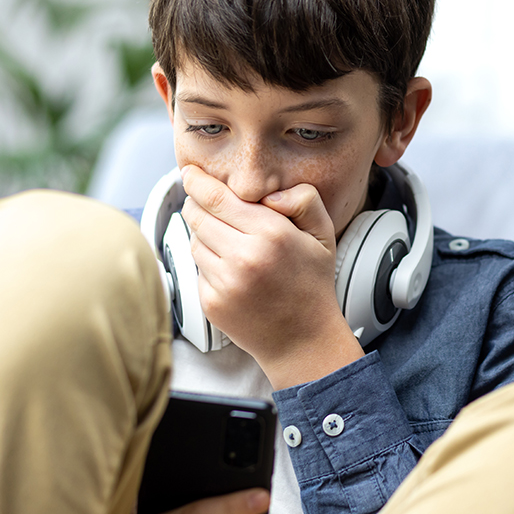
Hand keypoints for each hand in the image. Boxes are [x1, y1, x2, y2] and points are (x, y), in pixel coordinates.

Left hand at [180, 165, 363, 387]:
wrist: (303, 340)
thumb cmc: (311, 285)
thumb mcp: (323, 234)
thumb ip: (304, 200)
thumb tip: (269, 193)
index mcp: (272, 234)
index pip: (216, 197)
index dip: (197, 181)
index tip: (190, 174)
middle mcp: (245, 257)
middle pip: (197, 215)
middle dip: (198, 204)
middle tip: (208, 204)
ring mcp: (225, 282)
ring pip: (194, 240)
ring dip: (204, 235)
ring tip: (231, 243)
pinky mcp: (211, 302)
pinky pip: (197, 268)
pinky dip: (208, 263)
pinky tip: (232, 271)